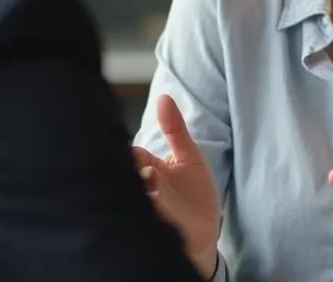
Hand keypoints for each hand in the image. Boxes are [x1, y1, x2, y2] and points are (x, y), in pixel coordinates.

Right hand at [133, 94, 221, 274]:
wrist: (206, 235)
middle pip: (126, 175)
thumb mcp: (189, 157)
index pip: (131, 154)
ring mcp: (147, 211)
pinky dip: (154, 210)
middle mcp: (141, 190)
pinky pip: (147, 220)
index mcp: (146, 169)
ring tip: (152, 179)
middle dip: (133, 170)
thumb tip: (163, 97)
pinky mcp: (154, 231)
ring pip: (135, 197)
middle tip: (146, 168)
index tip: (139, 153)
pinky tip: (157, 203)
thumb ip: (175, 130)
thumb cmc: (194, 196)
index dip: (132, 153)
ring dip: (144, 189)